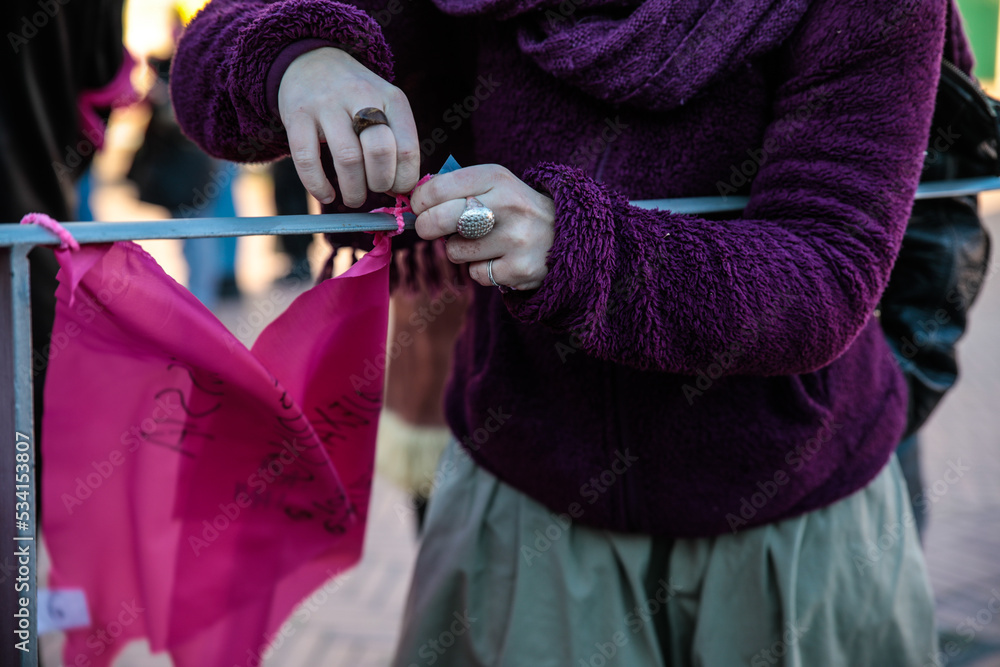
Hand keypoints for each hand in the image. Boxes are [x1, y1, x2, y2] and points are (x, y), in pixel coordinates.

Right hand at [278, 47, 418, 206]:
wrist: (311, 62)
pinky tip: (326, 195)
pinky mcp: (298, 115)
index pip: (407, 148)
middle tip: (374, 190)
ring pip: (348, 158)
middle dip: (380, 183)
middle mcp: (361, 96)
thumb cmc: (356, 97)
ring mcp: (327, 104)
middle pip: (379, 152)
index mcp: (391, 98)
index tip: (396, 189)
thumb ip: (396, 141)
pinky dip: (318, 185)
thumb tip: (401, 190)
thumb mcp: (385, 106)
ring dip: (353, 189)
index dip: (404, 179)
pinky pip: (307, 159)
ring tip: (353, 198)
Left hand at [411, 165, 555, 290]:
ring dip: (459, 251)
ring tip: (481, 243)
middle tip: (430, 229)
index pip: (438, 187)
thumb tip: (414, 202)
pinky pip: (476, 274)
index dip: (420, 201)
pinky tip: (499, 260)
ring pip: (455, 250)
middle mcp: (508, 205)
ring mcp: (516, 239)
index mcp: (497, 177)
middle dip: (426, 227)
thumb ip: (455, 188)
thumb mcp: (493, 185)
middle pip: (440, 219)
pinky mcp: (521, 269)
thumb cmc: (513, 209)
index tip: (420, 207)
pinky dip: (480, 270)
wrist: (565, 234)